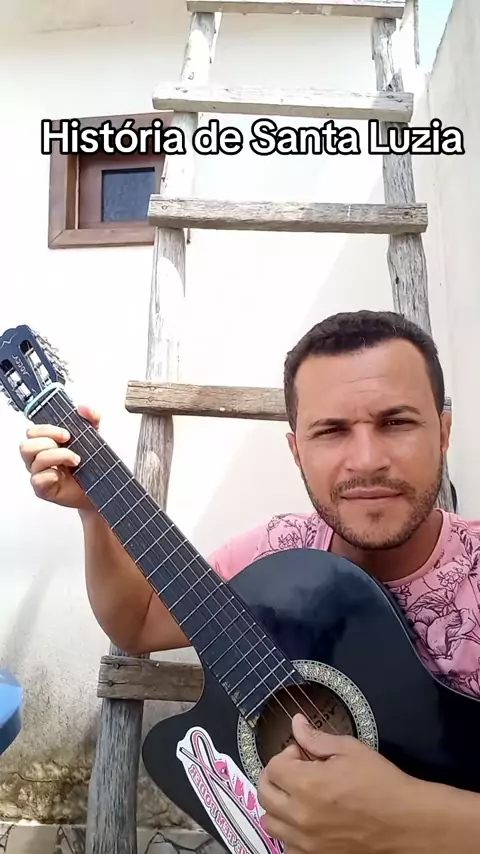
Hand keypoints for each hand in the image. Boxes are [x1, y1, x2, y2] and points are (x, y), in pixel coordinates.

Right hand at [19, 405, 99, 511]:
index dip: (47, 429)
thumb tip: (84, 407)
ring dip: (56, 456)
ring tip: (75, 460)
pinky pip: (37, 479)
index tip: (66, 433)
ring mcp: (39, 473)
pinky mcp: (43, 488)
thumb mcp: (95, 436)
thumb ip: (92, 418)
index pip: (33, 431)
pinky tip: (62, 475)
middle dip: (49, 442)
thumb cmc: (92, 462)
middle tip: (69, 444)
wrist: (102, 486)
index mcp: (46, 442)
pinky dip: (50, 475)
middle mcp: (39, 457)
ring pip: (34, 460)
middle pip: (26, 445)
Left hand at [258, 714, 422, 853]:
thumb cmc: (382, 784)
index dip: (286, 755)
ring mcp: (306, 841)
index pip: (273, 767)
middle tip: (294, 770)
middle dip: (275, 776)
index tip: (301, 753)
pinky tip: (305, 819)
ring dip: (277, 804)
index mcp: (307, 785)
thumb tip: (296, 723)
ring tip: (297, 795)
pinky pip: (286, 846)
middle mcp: (300, 816)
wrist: (406, 823)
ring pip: (269, 822)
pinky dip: (288, 832)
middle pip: (264, 794)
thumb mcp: (350, 750)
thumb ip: (316, 738)